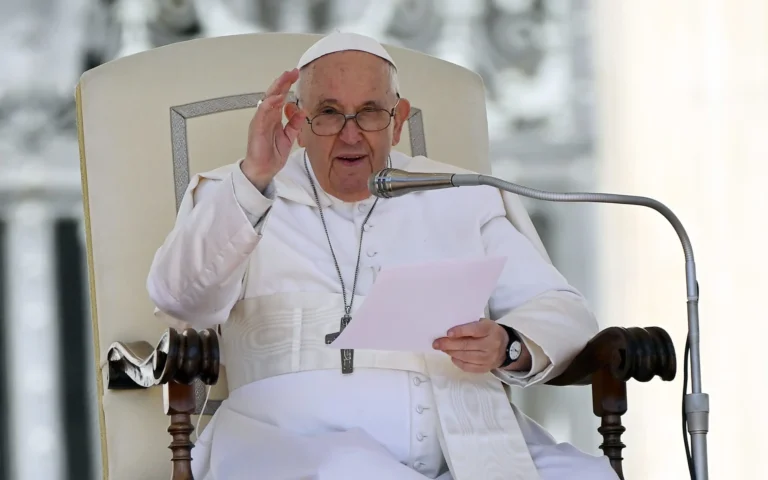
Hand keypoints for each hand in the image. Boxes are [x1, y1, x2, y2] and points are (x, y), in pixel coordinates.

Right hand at [242, 68, 306, 190]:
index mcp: (274, 117)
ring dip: (277, 88)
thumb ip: (295, 124)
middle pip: (274, 94)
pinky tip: (278, 97)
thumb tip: (303, 111)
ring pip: (268, 99)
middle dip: (283, 82)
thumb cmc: (272, 154)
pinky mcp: (257, 127)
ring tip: (285, 78)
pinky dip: (270, 103)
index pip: (280, 97)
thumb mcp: (289, 137)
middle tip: (292, 71)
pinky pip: (263, 112)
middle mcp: (266, 116)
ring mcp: (260, 120)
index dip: (287, 85)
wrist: (263, 170)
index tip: (296, 75)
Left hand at [432, 319, 521, 373]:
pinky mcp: (485, 368)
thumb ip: (470, 325)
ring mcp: (489, 358)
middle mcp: (491, 344)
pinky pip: (468, 367)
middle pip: (466, 345)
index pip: (474, 330)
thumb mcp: (484, 324)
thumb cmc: (489, 332)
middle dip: (449, 344)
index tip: (447, 333)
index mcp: (490, 330)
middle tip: (436, 343)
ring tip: (442, 349)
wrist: (506, 348)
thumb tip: (448, 331)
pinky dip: (458, 362)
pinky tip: (452, 356)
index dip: (460, 331)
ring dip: (451, 352)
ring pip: (465, 357)